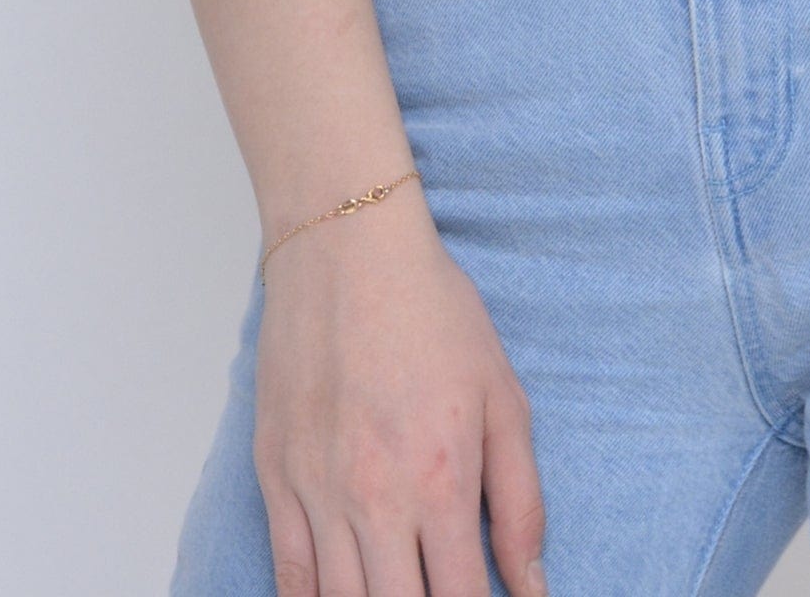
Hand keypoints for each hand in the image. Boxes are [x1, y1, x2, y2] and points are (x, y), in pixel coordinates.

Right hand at [255, 187, 547, 596]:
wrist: (348, 249)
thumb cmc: (432, 313)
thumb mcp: (504, 399)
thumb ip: (521, 503)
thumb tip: (533, 587)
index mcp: (442, 482)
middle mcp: (376, 500)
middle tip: (440, 595)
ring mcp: (318, 492)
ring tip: (397, 593)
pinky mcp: (276, 477)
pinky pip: (288, 577)